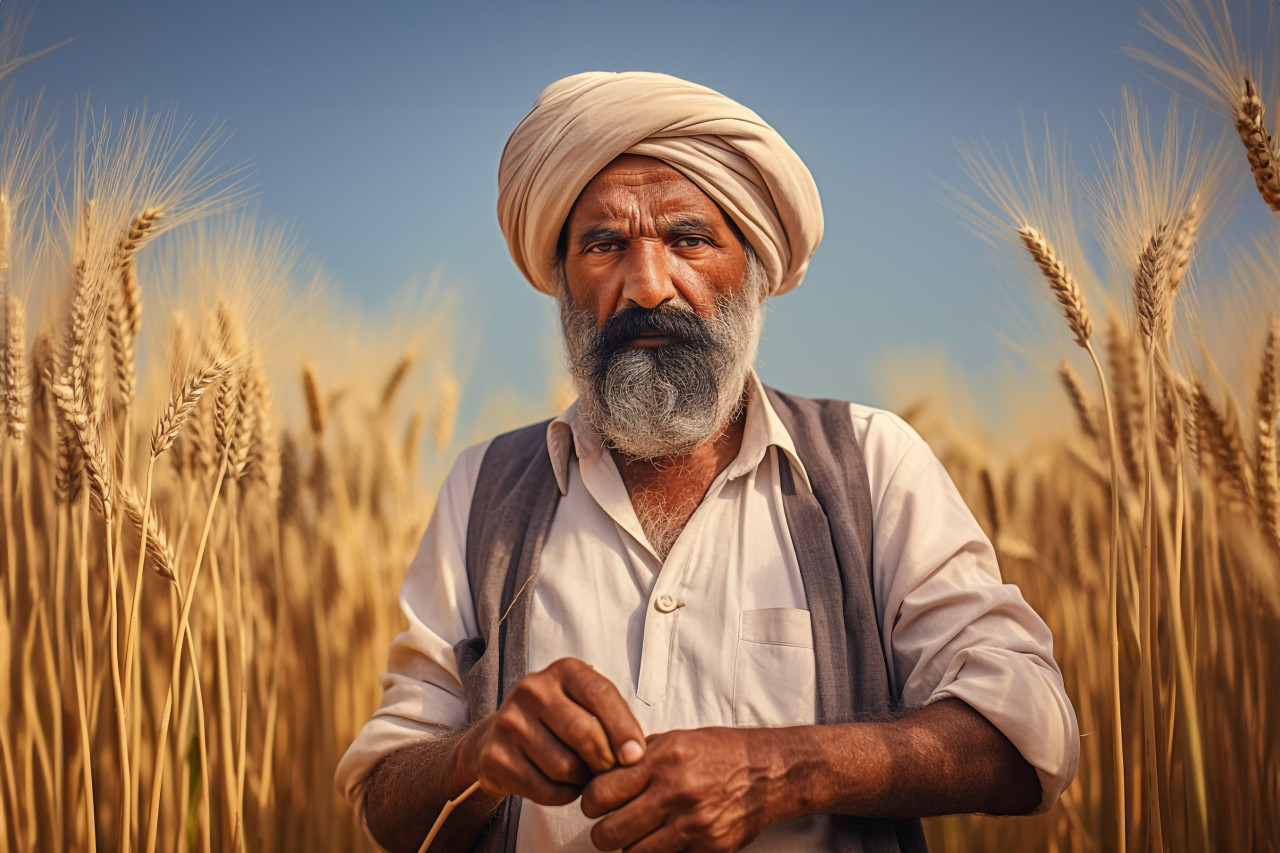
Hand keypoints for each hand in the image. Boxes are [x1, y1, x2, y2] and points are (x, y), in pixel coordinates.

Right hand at [463, 657, 646, 806]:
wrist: (498, 738)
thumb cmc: (558, 722)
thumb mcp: (584, 705)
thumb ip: (611, 720)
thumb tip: (634, 755)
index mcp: (563, 671)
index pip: (601, 694)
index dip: (623, 728)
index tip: (636, 756)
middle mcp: (533, 689)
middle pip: (583, 732)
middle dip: (604, 760)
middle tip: (609, 771)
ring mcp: (510, 722)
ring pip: (565, 766)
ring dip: (583, 780)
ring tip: (582, 776)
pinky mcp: (495, 756)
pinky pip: (545, 789)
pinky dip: (563, 795)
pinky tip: (563, 786)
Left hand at [581, 727, 782, 851]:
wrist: (769, 771)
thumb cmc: (720, 752)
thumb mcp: (675, 740)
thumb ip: (638, 758)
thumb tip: (600, 774)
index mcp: (662, 760)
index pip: (600, 793)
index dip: (591, 802)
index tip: (595, 803)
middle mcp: (676, 792)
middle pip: (610, 832)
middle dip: (603, 832)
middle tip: (610, 826)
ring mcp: (693, 824)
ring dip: (630, 847)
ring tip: (639, 834)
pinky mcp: (710, 848)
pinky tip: (667, 840)